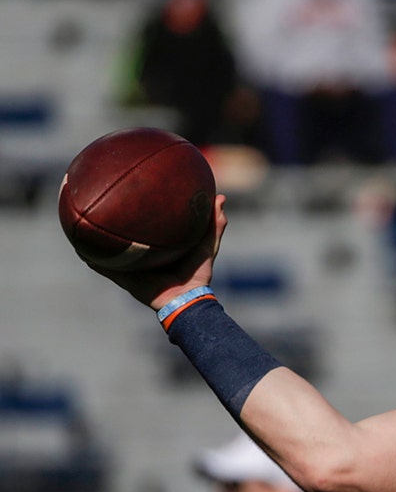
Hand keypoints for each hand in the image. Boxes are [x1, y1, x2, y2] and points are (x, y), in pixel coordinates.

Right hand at [88, 194, 227, 310]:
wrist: (187, 298)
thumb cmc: (198, 273)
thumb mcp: (207, 244)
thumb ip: (214, 224)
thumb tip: (219, 197)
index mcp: (158, 247)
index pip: (147, 227)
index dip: (139, 213)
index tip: (134, 193)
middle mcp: (142, 256)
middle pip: (124, 235)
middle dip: (113, 221)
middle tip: (102, 201)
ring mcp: (131, 267)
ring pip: (109, 250)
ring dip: (96, 239)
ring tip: (81, 222)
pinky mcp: (124, 278)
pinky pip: (104, 267)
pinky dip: (93, 258)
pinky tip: (80, 248)